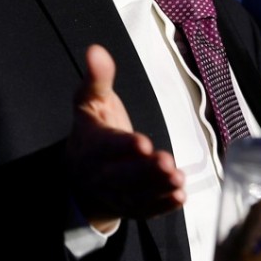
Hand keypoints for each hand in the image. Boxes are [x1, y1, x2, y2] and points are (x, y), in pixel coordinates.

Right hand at [66, 44, 185, 231]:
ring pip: (137, 195)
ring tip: (178, 180)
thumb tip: (95, 50)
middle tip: (167, 162)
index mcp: (93, 145)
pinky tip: (180, 196)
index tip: (143, 142)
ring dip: (158, 189)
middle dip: (145, 172)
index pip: (107, 147)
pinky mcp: (132, 207)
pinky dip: (163, 206)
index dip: (123, 147)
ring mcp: (117, 194)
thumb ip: (97, 78)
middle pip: (123, 176)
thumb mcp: (91, 101)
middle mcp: (102, 174)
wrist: (80, 175)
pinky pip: (147, 210)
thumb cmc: (93, 131)